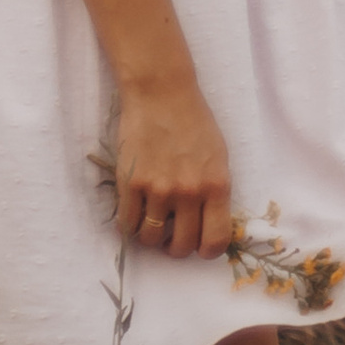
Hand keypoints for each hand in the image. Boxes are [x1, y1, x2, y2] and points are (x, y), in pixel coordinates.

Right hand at [115, 74, 233, 260]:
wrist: (162, 93)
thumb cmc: (194, 122)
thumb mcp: (218, 156)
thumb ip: (214, 191)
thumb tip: (208, 227)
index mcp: (217, 185)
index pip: (215, 240)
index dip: (206, 251)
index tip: (198, 246)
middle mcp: (189, 192)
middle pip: (180, 247)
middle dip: (175, 246)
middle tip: (171, 233)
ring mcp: (158, 189)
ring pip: (150, 241)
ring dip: (150, 237)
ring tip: (152, 220)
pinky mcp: (131, 184)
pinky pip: (127, 226)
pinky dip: (129, 226)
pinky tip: (134, 212)